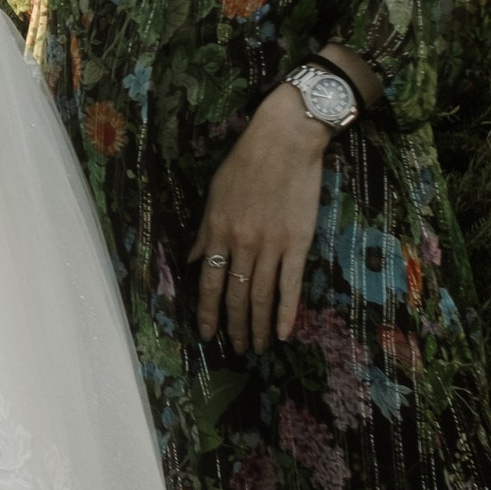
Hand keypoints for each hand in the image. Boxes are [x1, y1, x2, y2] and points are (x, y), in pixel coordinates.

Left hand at [191, 87, 332, 351]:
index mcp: (218, 231)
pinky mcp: (298, 242)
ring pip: (260, 296)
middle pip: (235, 295)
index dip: (207, 312)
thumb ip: (204, 231)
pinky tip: (283, 333)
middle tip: (236, 349)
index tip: (207, 334)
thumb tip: (192, 260)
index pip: (209, 283)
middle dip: (233, 326)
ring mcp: (272, 245)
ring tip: (257, 347)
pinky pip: (291, 284)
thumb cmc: (247, 161)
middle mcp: (242, 243)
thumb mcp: (215, 193)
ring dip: (257, 326)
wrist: (286, 140)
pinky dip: (286, 311)